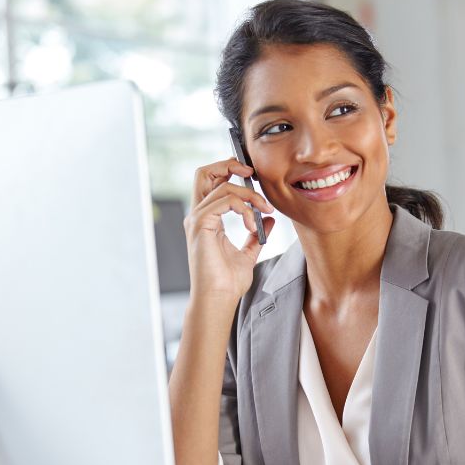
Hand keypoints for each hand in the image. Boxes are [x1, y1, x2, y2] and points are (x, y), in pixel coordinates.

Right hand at [184, 158, 274, 301]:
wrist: (219, 299)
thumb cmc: (228, 282)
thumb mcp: (248, 254)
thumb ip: (255, 236)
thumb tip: (267, 221)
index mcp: (207, 219)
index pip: (212, 182)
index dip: (230, 171)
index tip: (254, 178)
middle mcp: (198, 215)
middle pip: (205, 172)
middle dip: (230, 165)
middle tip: (253, 174)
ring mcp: (197, 219)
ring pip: (222, 185)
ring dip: (249, 194)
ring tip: (265, 210)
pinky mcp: (200, 224)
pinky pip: (224, 200)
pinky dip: (244, 207)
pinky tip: (253, 226)